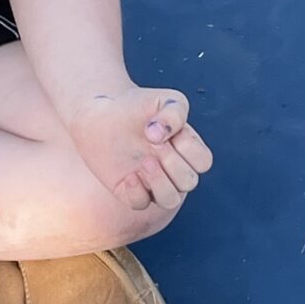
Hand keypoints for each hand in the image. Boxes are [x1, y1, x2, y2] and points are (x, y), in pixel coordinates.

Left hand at [67, 86, 211, 215]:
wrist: (102, 115)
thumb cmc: (136, 106)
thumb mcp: (162, 99)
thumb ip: (174, 113)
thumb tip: (161, 136)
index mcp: (185, 149)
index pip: (203, 162)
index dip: (190, 150)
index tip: (170, 132)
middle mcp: (172, 169)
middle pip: (189, 181)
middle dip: (173, 163)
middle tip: (152, 144)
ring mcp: (152, 182)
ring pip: (171, 200)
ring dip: (160, 183)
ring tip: (145, 162)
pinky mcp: (130, 191)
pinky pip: (141, 204)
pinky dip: (137, 192)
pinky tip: (128, 176)